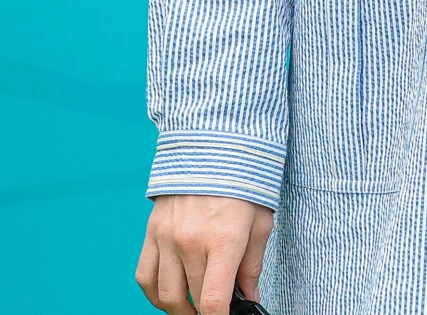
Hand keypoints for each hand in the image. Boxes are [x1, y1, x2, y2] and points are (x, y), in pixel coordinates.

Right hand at [136, 195, 272, 314]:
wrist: (214, 148)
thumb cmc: (243, 185)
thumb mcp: (260, 223)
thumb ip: (252, 264)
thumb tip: (249, 295)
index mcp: (223, 240)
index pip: (213, 299)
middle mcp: (190, 242)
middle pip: (191, 298)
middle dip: (204, 311)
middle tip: (217, 308)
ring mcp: (166, 239)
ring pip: (164, 294)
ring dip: (178, 309)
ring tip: (194, 310)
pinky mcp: (151, 233)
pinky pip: (145, 276)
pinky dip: (155, 294)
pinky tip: (170, 296)